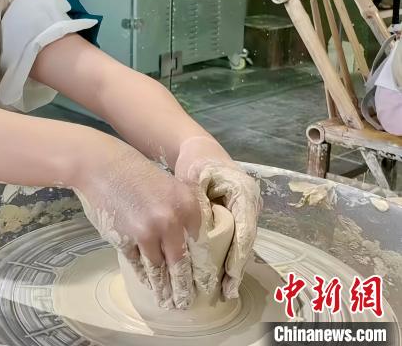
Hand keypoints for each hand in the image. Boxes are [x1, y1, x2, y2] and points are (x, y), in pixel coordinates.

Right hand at [73, 140, 207, 309]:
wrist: (101, 166)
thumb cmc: (135, 174)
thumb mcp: (168, 187)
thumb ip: (181, 213)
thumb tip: (189, 245)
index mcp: (188, 206)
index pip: (200, 246)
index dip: (201, 268)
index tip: (203, 284)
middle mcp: (171, 221)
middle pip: (181, 263)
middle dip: (184, 287)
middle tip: (186, 302)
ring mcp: (147, 232)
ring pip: (159, 268)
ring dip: (163, 289)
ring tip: (168, 302)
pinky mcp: (125, 240)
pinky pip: (138, 263)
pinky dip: (143, 275)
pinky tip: (148, 283)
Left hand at [176, 144, 261, 298]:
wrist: (201, 150)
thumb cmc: (196, 162)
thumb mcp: (193, 178)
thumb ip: (198, 203)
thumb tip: (200, 233)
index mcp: (243, 192)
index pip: (244, 229)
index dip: (238, 254)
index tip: (230, 274)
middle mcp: (251, 202)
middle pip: (246, 240)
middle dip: (238, 267)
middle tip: (228, 292)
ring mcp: (247, 209)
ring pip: (243, 242)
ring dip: (235, 265)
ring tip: (226, 290)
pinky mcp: (239, 215)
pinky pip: (237, 238)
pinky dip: (231, 255)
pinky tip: (223, 275)